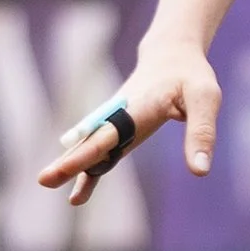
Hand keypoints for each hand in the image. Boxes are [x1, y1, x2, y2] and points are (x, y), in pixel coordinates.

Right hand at [35, 25, 221, 206]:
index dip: (89, 151)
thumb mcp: (205, 98)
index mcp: (138, 106)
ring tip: (47, 183)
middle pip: (90, 141)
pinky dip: (88, 172)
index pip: (110, 132)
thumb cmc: (190, 76)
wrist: (171, 56)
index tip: (69, 166)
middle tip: (44, 179)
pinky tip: (77, 195)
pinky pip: (100, 154)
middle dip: (69, 161)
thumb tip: (200, 172)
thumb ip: (202, 133)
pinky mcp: (119, 132)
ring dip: (70, 166)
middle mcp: (119, 115)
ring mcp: (115, 124)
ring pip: (89, 148)